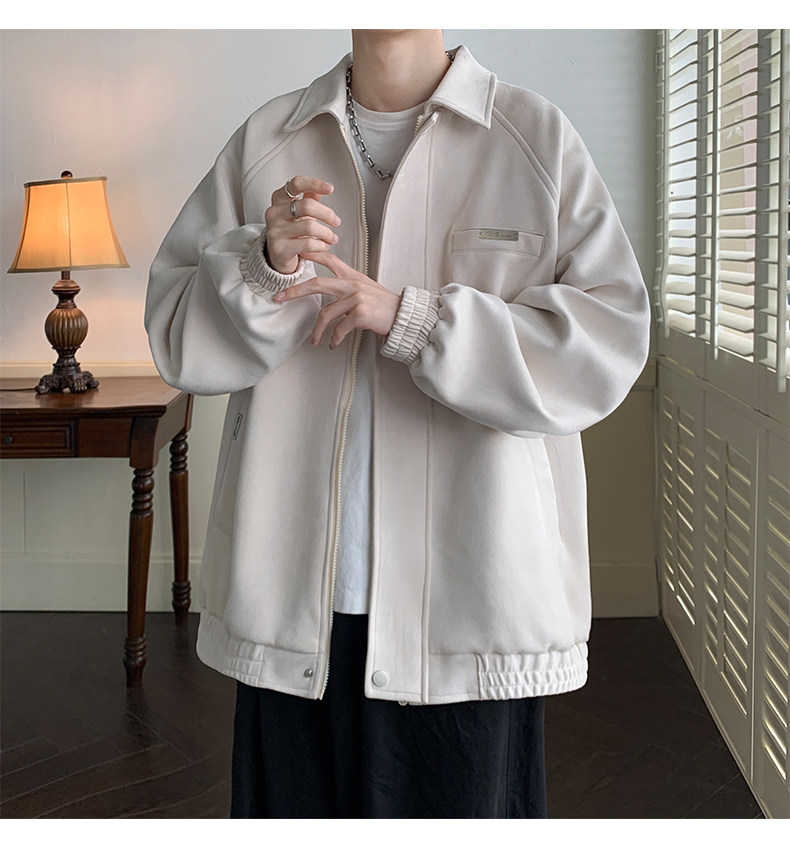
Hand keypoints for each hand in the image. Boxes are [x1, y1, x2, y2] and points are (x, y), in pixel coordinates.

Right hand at [264, 175, 341, 274]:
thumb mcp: (298, 212)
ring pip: (310, 226)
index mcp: (279, 199)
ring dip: (327, 233)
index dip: (314, 184)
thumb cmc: (290, 231)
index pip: (296, 184)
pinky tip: (324, 246)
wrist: (278, 256)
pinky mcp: (280, 249)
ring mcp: (275, 231)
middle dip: (327, 214)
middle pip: (307, 206)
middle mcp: (274, 213)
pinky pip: (308, 244)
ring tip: (332, 238)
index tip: (330, 189)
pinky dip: (321, 245)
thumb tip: (322, 188)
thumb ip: (309, 199)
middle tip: (336, 222)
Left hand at [273, 250, 400, 349]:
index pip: (329, 259)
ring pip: (326, 314)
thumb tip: (331, 293)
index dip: (311, 253)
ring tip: (314, 340)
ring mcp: (356, 298)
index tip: (296, 253)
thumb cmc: (385, 306)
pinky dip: (334, 339)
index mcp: (353, 276)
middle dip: (295, 291)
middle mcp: (353, 284)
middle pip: (317, 284)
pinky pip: (339, 328)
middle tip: (280, 297)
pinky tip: (333, 345)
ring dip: (317, 331)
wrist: (404, 315)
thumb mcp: (367, 289)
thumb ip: (349, 287)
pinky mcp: (360, 313)